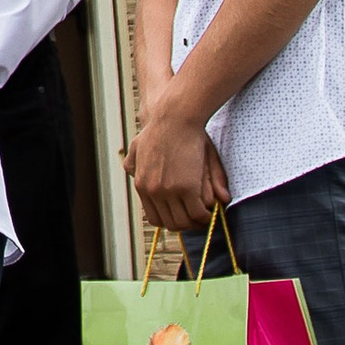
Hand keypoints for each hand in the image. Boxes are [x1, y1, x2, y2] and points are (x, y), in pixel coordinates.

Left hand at [123, 97, 227, 233]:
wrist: (175, 117)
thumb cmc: (161, 129)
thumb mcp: (138, 147)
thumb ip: (134, 163)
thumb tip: (133, 174)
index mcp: (142, 185)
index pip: (154, 218)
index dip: (170, 221)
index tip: (181, 217)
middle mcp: (153, 192)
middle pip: (170, 224)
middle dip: (185, 226)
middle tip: (197, 222)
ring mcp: (169, 191)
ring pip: (184, 221)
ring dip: (196, 224)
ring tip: (205, 219)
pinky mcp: (187, 188)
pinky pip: (198, 213)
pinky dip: (206, 217)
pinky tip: (211, 213)